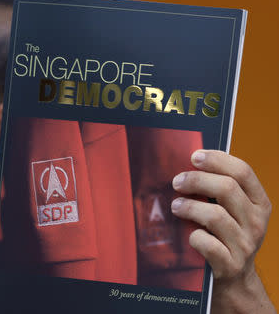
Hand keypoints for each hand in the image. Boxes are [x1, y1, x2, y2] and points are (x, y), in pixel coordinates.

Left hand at [171, 149, 275, 313]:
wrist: (235, 279)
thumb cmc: (226, 235)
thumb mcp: (234, 211)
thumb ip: (220, 190)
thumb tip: (191, 164)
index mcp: (260, 202)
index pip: (243, 171)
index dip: (217, 160)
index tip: (194, 156)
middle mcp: (257, 222)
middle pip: (226, 188)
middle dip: (196, 180)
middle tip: (177, 182)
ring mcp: (245, 244)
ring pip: (215, 215)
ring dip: (189, 207)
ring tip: (175, 207)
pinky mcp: (230, 264)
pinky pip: (207, 243)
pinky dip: (193, 237)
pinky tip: (188, 235)